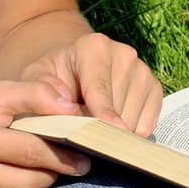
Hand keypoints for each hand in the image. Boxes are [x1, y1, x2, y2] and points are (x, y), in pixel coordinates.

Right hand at [0, 80, 91, 187]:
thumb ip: (36, 94)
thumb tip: (73, 110)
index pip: (30, 151)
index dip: (63, 154)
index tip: (87, 154)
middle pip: (28, 182)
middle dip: (56, 172)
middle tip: (77, 164)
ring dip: (38, 184)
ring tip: (45, 167)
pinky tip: (15, 178)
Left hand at [17, 32, 162, 135]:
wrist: (71, 68)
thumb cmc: (51, 77)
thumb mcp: (34, 79)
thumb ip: (41, 92)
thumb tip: (66, 109)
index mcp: (94, 47)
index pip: (99, 89)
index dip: (102, 115)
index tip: (106, 136)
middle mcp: (124, 54)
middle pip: (117, 107)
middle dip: (100, 130)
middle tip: (81, 140)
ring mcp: (142, 71)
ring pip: (133, 118)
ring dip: (115, 134)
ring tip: (94, 130)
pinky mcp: (154, 88)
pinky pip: (148, 122)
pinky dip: (132, 134)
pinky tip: (114, 130)